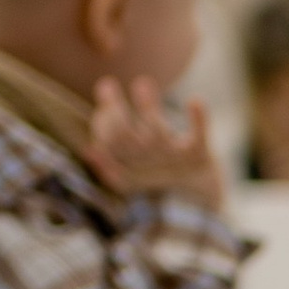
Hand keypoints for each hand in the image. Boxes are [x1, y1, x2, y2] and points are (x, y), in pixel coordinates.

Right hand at [92, 78, 221, 209]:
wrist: (200, 206)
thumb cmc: (161, 183)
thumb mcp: (134, 177)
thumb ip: (111, 163)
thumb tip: (89, 150)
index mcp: (133, 171)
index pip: (109, 144)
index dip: (102, 121)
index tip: (104, 93)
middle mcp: (151, 165)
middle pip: (126, 136)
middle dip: (115, 109)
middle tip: (106, 84)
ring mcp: (175, 160)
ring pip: (156, 133)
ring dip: (147, 105)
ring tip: (142, 83)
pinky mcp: (199, 156)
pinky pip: (199, 137)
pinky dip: (199, 120)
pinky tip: (195, 101)